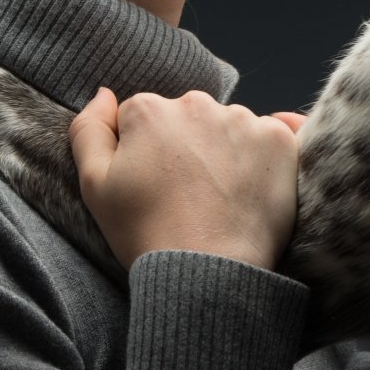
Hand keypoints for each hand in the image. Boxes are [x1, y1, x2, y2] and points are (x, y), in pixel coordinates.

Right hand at [69, 87, 306, 271]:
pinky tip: (257, 181)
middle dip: (185, 147)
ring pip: (228, 127)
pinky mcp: (280, 141)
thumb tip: (104, 94)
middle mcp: (198, 104)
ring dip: (224, 151)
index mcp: (149, 110)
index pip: (141, 119)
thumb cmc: (147, 234)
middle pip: (187, 118)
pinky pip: (275, 134)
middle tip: (185, 195)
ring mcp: (244, 121)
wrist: (207, 274)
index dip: (143, 154)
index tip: (151, 186)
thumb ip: (89, 130)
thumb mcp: (95, 187)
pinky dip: (267, 154)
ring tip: (219, 199)